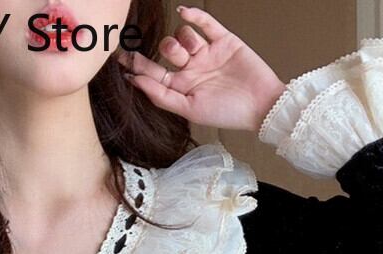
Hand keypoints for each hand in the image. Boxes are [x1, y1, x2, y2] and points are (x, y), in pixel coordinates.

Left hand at [117, 5, 285, 132]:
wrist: (261, 105)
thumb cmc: (227, 113)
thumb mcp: (190, 110)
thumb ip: (162, 96)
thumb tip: (135, 81)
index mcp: (183, 87)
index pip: (154, 73)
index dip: (137, 65)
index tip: (121, 57)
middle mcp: (193, 69)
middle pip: (168, 50)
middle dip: (167, 50)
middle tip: (177, 57)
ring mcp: (208, 54)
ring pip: (184, 35)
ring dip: (184, 39)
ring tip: (194, 52)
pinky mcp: (224, 41)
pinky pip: (206, 23)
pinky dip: (195, 16)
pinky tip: (184, 12)